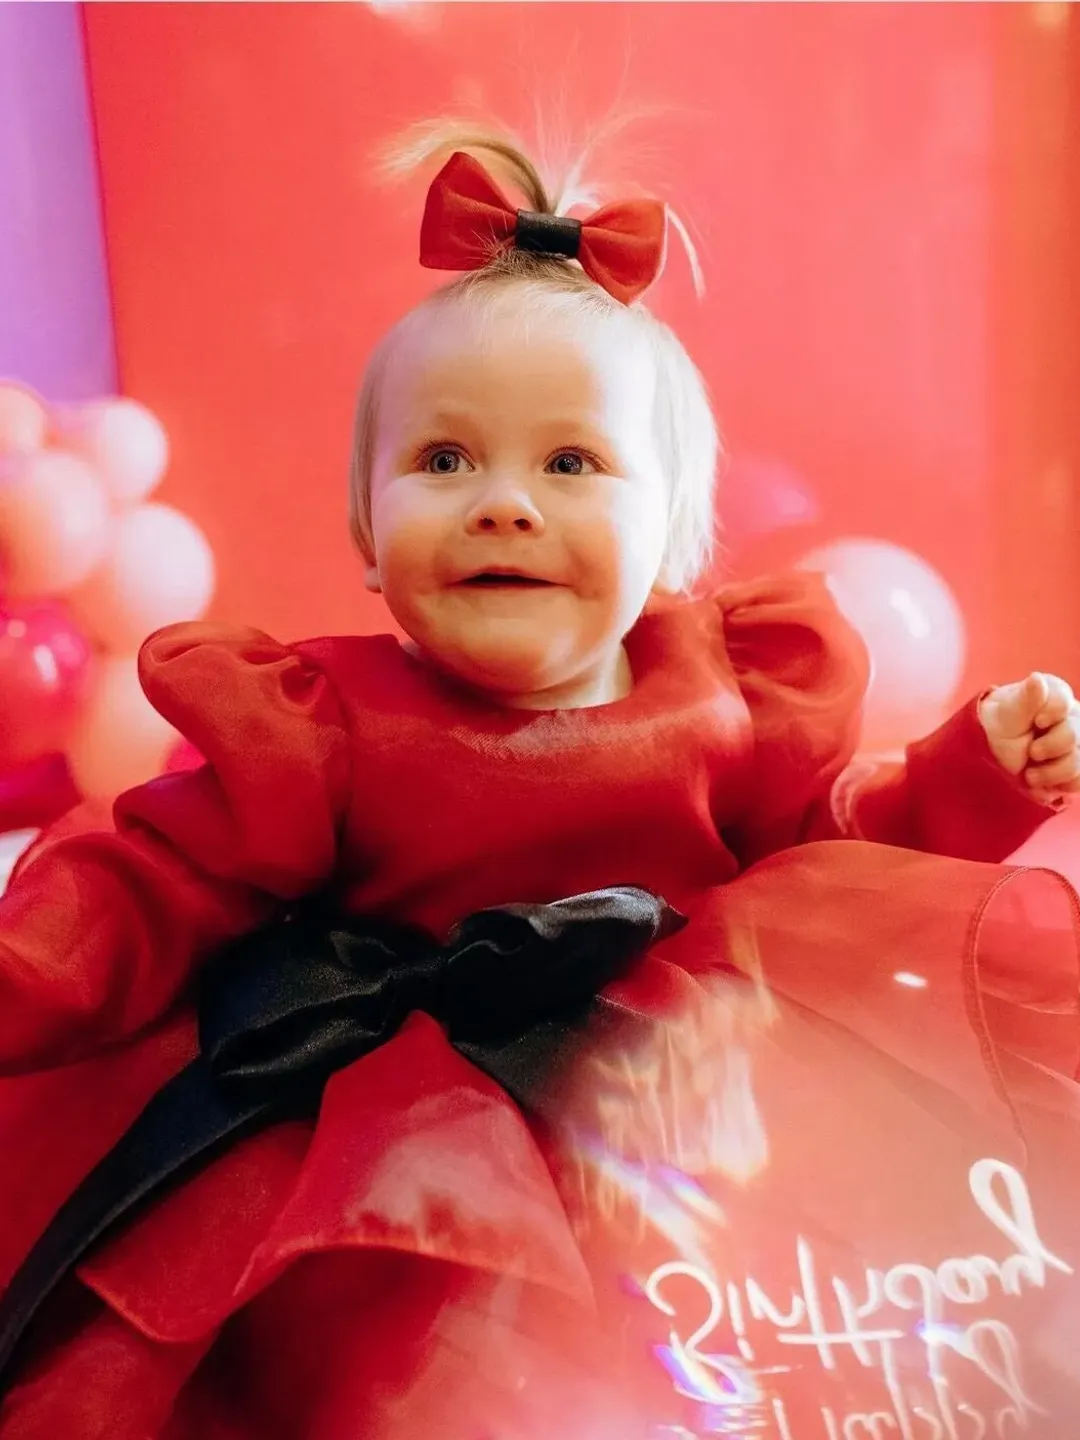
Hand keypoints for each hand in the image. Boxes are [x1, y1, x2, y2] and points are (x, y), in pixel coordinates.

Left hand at [978, 672, 1079, 801]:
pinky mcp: (1075, 768)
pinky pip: (1078, 780)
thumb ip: (1025, 699)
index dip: (1052, 714)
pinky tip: (1039, 783)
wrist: (992, 757)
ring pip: (1078, 762)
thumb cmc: (998, 729)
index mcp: (1053, 696)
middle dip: (1050, 747)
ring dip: (1052, 772)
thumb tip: (1037, 679)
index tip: (1038, 722)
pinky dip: (1058, 785)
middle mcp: (1070, 718)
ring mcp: (1076, 744)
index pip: (1064, 702)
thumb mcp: (1006, 715)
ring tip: (1029, 775)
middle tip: (1031, 752)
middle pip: (1074, 735)